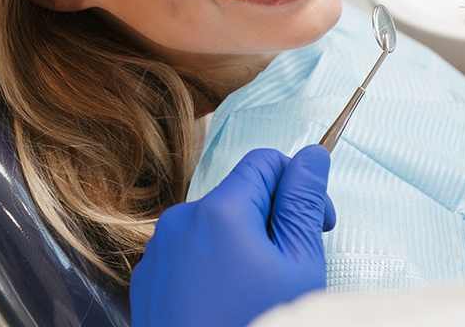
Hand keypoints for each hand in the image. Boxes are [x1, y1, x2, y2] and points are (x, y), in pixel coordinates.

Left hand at [131, 145, 335, 326]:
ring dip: (243, 244)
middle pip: (240, 195)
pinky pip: (189, 254)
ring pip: (215, 225)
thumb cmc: (255, 326)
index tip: (316, 220)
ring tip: (257, 291)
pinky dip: (213, 267)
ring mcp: (159, 252)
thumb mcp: (298, 265)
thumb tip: (313, 155)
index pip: (267, 162)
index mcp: (221, 210)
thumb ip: (304, 202)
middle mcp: (181, 221)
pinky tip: (228, 303)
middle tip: (293, 265)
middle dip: (272, 219)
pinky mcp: (148, 280)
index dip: (299, 184)